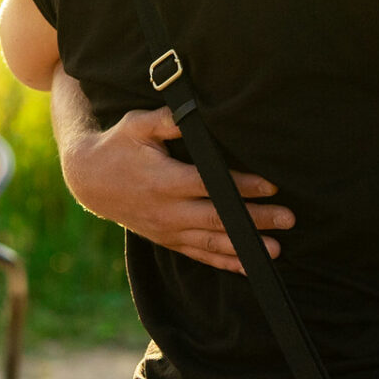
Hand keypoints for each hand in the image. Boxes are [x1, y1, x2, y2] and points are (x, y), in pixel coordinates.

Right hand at [60, 106, 293, 273]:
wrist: (89, 181)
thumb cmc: (119, 145)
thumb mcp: (137, 125)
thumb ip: (167, 119)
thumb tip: (192, 111)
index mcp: (163, 180)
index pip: (210, 185)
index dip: (241, 186)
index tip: (271, 185)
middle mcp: (167, 211)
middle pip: (217, 217)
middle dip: (255, 219)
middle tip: (289, 219)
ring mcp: (167, 229)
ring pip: (211, 241)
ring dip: (245, 247)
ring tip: (276, 249)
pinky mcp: (167, 239)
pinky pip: (199, 254)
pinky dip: (225, 262)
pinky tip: (250, 266)